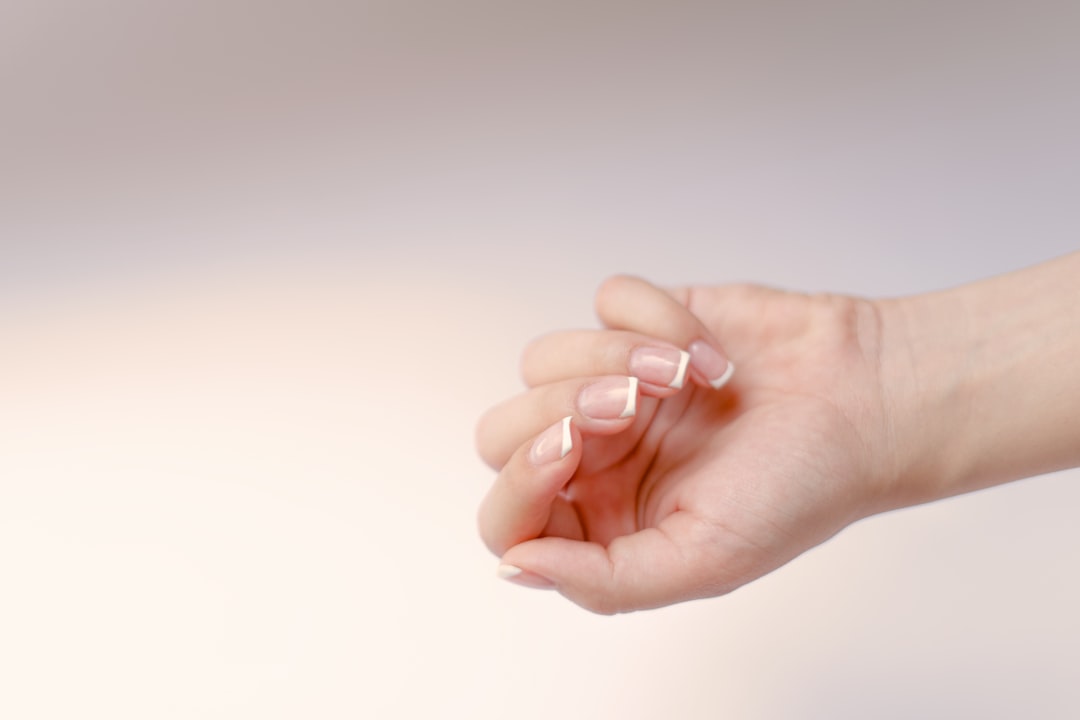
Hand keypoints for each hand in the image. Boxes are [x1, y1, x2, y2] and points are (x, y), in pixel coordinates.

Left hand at [477, 276, 897, 613]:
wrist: (866, 401)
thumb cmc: (798, 488)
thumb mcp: (704, 560)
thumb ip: (603, 580)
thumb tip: (514, 566)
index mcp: (600, 524)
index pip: (506, 517)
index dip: (519, 483)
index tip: (570, 448)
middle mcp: (594, 458)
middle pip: (503, 431)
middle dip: (562, 409)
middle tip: (633, 408)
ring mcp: (611, 385)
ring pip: (542, 359)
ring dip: (614, 359)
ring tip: (688, 379)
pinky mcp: (640, 324)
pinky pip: (605, 302)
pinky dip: (654, 319)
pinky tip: (710, 354)